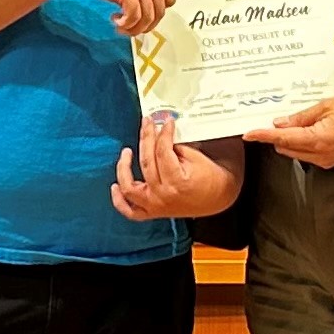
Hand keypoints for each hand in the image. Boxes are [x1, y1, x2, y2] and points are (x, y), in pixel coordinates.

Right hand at [58, 0, 175, 36]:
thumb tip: (145, 10)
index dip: (157, 13)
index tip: (145, 18)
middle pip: (160, 12)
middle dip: (146, 25)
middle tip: (131, 27)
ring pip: (148, 18)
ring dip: (134, 28)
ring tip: (121, 27)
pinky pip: (134, 17)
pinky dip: (126, 25)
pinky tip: (116, 21)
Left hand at [111, 112, 236, 220]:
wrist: (219, 197)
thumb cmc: (211, 176)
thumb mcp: (197, 157)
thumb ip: (175, 147)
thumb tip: (159, 134)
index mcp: (178, 182)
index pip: (163, 152)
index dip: (163, 133)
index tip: (165, 121)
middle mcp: (163, 196)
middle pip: (147, 163)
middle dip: (146, 138)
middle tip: (147, 123)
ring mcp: (156, 206)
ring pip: (130, 187)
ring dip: (123, 168)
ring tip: (126, 152)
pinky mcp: (153, 212)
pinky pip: (130, 211)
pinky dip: (119, 201)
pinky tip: (114, 186)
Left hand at [253, 92, 333, 166]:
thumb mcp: (325, 106)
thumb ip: (300, 117)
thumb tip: (280, 123)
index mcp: (318, 140)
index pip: (283, 139)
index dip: (264, 136)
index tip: (250, 134)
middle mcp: (320, 154)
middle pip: (286, 148)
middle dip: (276, 136)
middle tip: (271, 122)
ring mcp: (325, 160)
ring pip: (295, 153)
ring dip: (289, 141)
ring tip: (291, 124)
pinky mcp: (330, 161)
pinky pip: (307, 155)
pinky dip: (300, 144)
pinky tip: (304, 132)